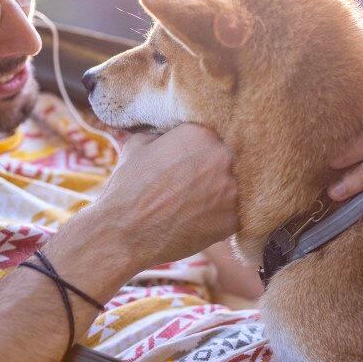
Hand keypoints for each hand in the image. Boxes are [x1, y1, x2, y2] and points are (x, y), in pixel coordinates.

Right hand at [91, 123, 238, 268]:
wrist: (124, 231)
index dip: (207, 145)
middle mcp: (223, 156)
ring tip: (201, 199)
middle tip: (200, 179)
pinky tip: (202, 218)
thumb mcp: (140, 143)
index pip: (218, 130)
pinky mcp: (234, 219)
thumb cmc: (128, 186)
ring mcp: (232, 188)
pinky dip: (223, 215)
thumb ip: (165, 132)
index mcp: (202, 132)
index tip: (199, 156)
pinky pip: (237, 211)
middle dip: (218, 166)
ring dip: (224, 190)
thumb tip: (171, 131)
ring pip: (239, 184)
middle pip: (232, 156)